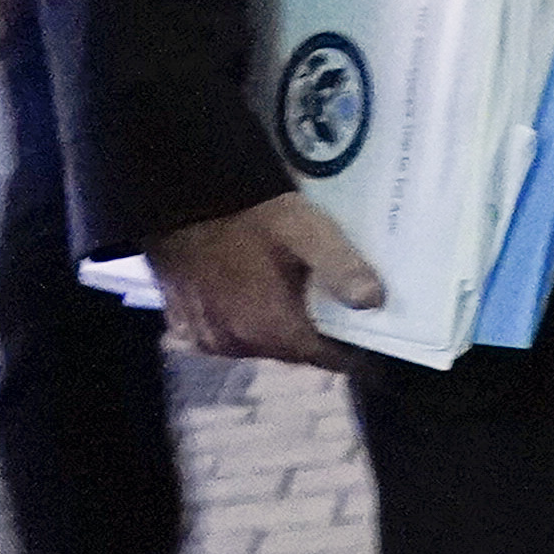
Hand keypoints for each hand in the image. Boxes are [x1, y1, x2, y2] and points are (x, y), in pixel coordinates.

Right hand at [146, 190, 380, 366]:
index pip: (323, 359)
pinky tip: (249, 298)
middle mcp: (234, 343)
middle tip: (332, 314)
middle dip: (311, 338)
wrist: (179, 195)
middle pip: (288, 352)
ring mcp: (202, 333)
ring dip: (273, 330)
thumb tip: (374, 303)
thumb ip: (344, 270)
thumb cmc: (248, 214)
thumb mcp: (308, 233)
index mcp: (270, 329)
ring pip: (254, 344)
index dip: (348, 351)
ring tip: (293, 304)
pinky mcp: (179, 318)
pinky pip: (220, 332)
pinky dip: (238, 322)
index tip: (366, 340)